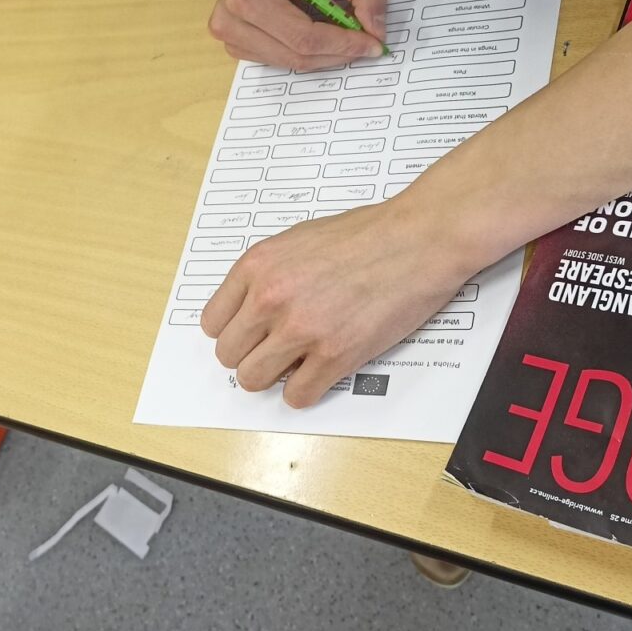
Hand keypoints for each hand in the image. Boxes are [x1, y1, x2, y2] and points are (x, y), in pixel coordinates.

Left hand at [201, 198, 469, 407]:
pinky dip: (305, 391)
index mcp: (257, 266)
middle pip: (229, 355)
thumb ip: (268, 274)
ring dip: (273, 377)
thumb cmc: (367, 235)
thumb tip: (251, 309)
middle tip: (276, 351)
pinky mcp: (335, 355)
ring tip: (296, 364)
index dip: (234, 332)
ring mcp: (302, 329)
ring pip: (253, 380)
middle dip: (251, 356)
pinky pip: (297, 396)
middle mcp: (271, 298)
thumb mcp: (298, 239)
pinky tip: (320, 372)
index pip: (213, 322)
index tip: (251, 334)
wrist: (418, 239)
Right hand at [209, 0, 389, 70]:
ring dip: (324, 56)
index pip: (304, 37)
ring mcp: (228, 37)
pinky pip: (279, 61)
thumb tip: (378, 30)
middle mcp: (230, 21)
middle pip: (298, 56)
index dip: (344, 45)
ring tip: (345, 38)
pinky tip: (320, 36)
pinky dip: (306, 54)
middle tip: (367, 44)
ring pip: (290, 63)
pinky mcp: (233, 45)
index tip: (375, 44)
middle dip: (338, 53)